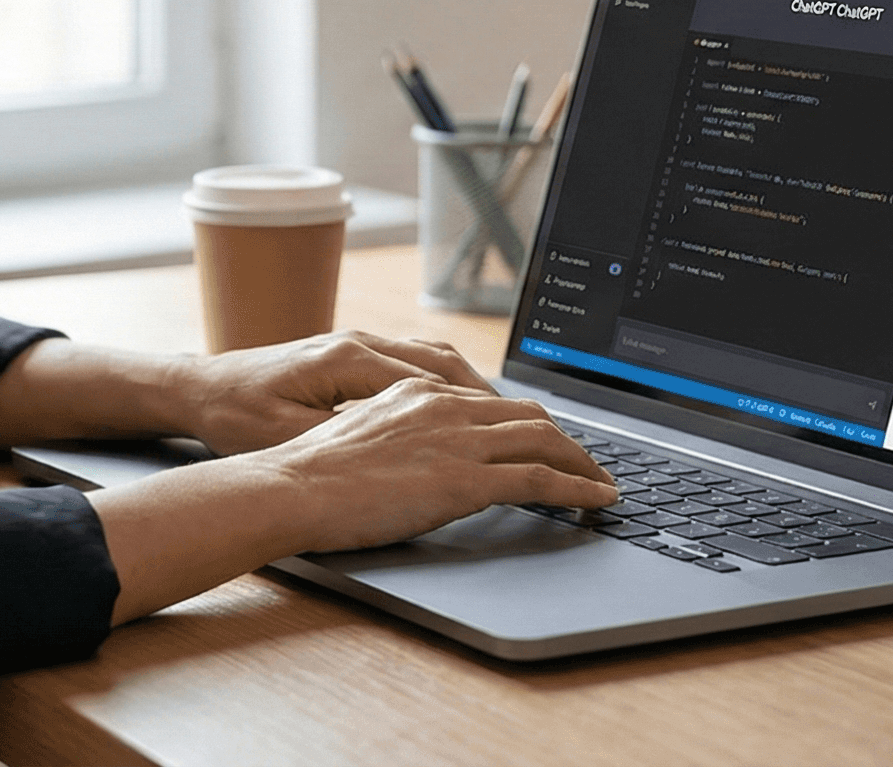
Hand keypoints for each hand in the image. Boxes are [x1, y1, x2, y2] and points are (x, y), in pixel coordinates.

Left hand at [174, 330, 493, 454]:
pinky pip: (414, 362)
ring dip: (473, 388)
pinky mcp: (349, 357)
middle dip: (493, 399)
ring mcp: (357, 345)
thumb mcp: (287, 436)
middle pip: (448, 363)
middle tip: (533, 432)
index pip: (437, 380)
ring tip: (507, 423)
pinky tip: (459, 410)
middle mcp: (361, 344)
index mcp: (350, 361)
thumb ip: (347, 438)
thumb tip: (401, 451)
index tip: (516, 436)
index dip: (481, 411)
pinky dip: (446, 384)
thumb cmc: (236, 415)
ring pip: (435, 358)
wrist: (199, 389)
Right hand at [255, 376, 616, 551]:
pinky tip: (596, 500)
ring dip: (583, 462)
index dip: (526, 424)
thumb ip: (397, 435)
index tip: (544, 441)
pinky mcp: (464, 479)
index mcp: (418, 392)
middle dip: (566, 439)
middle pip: (529, 414)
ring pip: (545, 440)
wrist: (290, 488)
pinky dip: (578, 487)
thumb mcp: (359, 436)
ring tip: (602, 484)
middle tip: (587, 463)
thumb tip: (418, 457)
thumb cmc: (308, 474)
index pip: (491, 402)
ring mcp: (457, 440)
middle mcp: (444, 404)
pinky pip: (541, 479)